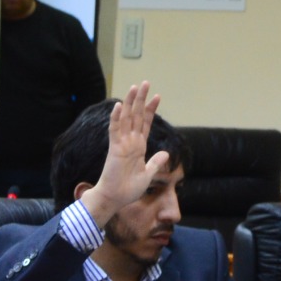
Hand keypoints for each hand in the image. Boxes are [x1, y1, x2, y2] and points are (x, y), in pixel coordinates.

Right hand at [79, 82, 167, 223]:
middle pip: (136, 115)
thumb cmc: (128, 189)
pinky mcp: (114, 148)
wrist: (115, 198)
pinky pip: (115, 130)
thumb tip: (166, 153)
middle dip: (141, 99)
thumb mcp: (148, 174)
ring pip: (126, 118)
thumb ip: (155, 162)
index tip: (157, 96)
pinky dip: (116, 118)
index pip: (146, 123)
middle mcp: (130, 141)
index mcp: (138, 146)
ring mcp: (122, 143)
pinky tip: (119, 105)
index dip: (151, 109)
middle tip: (146, 82)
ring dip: (130, 102)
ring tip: (135, 86)